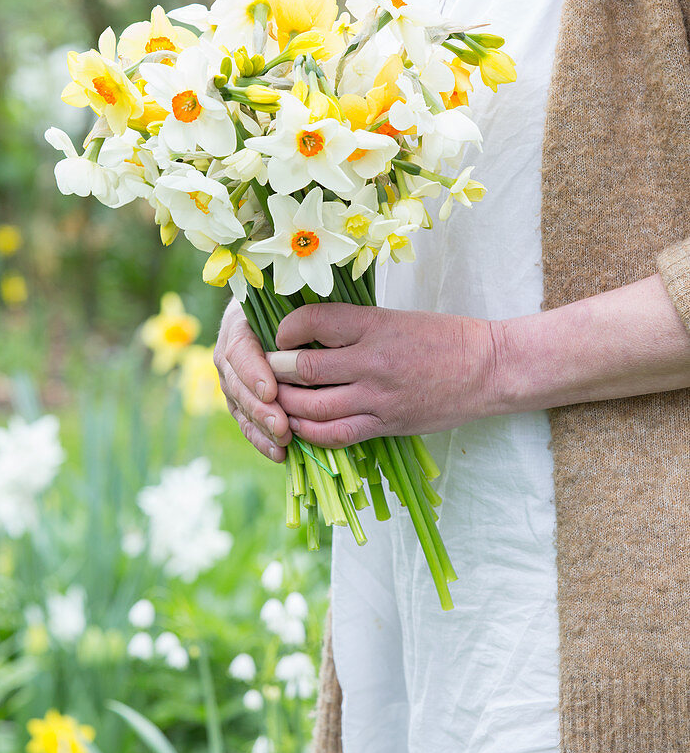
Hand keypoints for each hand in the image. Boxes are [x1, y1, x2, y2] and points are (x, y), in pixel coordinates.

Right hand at [214, 300, 291, 461]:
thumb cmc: (290, 307)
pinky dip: (262, 440)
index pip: (240, 351)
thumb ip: (297, 317)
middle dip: (259, 408)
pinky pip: (247, 423)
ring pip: (241, 407)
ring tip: (283, 442)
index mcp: (238, 326)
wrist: (276, 315)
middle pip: (237, 385)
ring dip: (261, 427)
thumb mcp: (292, 303)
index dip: (253, 372)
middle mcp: (229, 355)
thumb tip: (309, 331)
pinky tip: (279, 454)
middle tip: (281, 425)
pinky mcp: (240, 401)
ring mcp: (232, 380)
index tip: (271, 391)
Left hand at [267, 302, 498, 447]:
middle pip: (305, 368)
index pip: (313, 321)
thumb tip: (308, 332)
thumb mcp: (396, 318)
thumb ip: (354, 326)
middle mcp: (373, 360)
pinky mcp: (387, 423)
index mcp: (375, 324)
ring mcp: (379, 396)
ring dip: (287, 405)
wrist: (488, 368)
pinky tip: (299, 427)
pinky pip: (338, 434)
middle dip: (275, 371)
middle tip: (264, 370)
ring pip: (314, 407)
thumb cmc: (443, 337)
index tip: (280, 335)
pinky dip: (311, 433)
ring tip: (274, 400)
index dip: (285, 329)